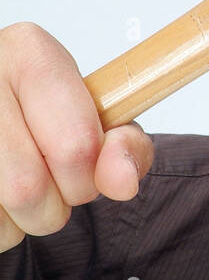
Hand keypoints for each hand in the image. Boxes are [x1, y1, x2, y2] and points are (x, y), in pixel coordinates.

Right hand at [0, 22, 153, 252]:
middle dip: (55, 203)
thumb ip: (125, 146)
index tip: (86, 166)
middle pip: (29, 188)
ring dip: (24, 218)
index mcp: (29, 53)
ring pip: (2, 209)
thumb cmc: (49, 116)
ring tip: (20, 183)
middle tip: (52, 180)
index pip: (76, 145)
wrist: (2, 111)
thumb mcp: (97, 118)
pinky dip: (1, 226)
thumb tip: (122, 181)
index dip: (88, 175)